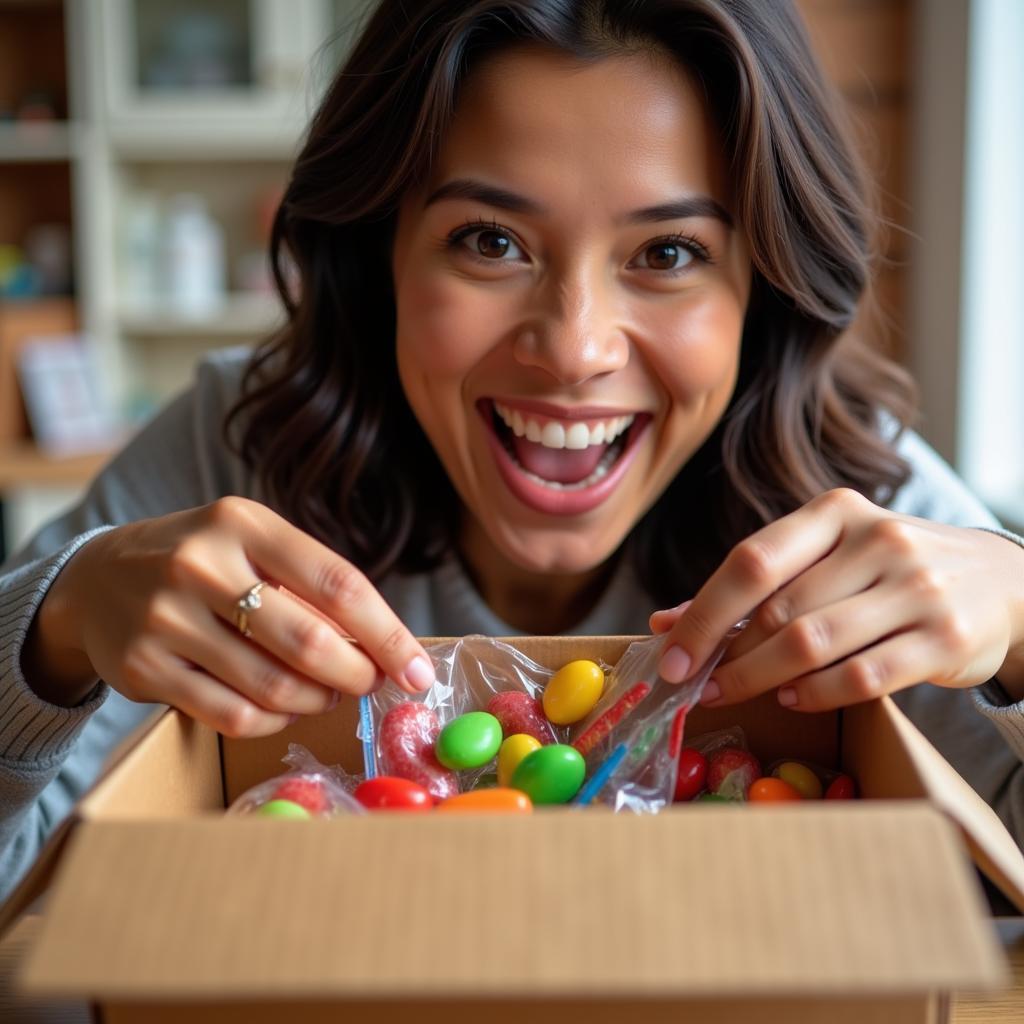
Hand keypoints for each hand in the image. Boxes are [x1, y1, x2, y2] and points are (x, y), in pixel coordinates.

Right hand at [22, 497, 434, 735]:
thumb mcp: (253, 544)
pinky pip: (231, 715)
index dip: (388, 634)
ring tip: (326, 693)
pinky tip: (282, 708)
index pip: (338, 583)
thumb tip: (385, 647)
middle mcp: (200, 564)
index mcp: (243, 523)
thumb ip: (311, 585)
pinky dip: (273, 720)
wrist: (97, 577)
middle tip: (369, 684)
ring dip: (316, 700)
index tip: (418, 670)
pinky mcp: (142, 668)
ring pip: (271, 686)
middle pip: (308, 641)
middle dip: (355, 674)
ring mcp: (165, 618)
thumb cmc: (204, 560)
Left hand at [649, 488, 1023, 710]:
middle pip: (779, 610)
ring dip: (760, 678)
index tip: (670, 656)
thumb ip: (751, 586)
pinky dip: (815, 695)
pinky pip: (862, 677)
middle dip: (727, 655)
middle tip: (697, 684)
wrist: (1000, 581)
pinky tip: (791, 699)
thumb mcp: (824, 557)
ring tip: (731, 692)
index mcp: (836, 512)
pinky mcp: (945, 638)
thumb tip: (665, 622)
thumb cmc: (887, 569)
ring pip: (815, 644)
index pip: (752, 561)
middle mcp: (878, 541)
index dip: (703, 613)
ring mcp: (917, 588)